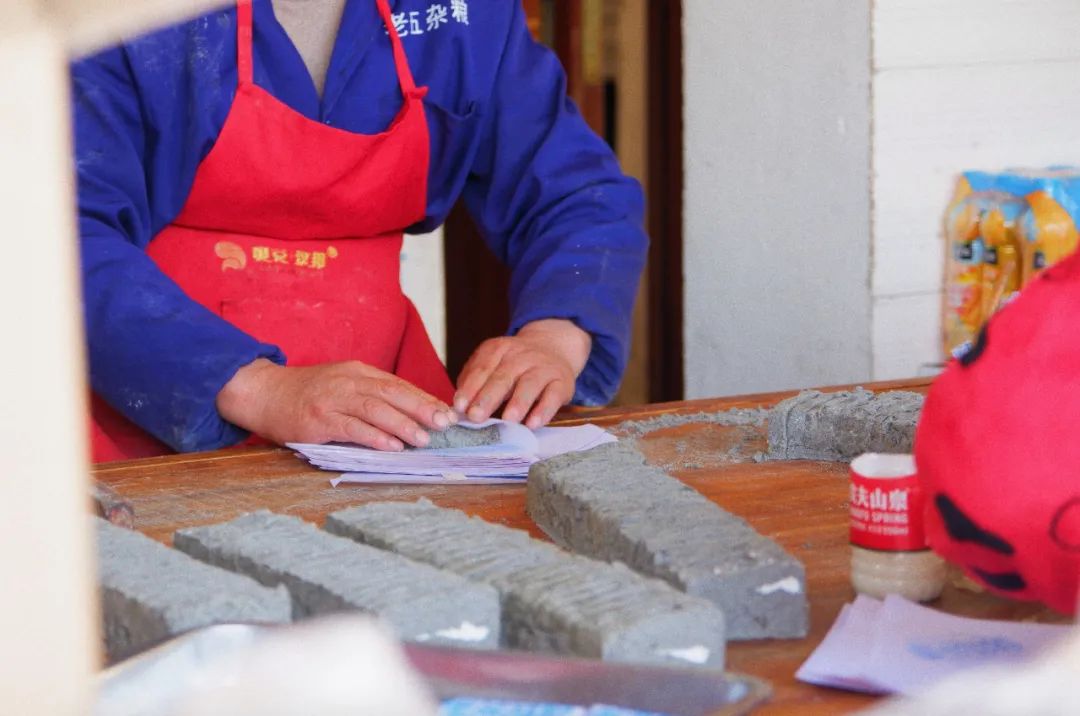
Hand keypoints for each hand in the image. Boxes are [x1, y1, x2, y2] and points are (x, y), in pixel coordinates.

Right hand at [217, 359, 456, 450]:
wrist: (262, 392)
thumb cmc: (306, 393)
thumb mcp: (341, 384)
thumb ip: (370, 394)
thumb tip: (409, 414)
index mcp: (358, 372)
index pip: (398, 385)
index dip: (425, 399)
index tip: (448, 413)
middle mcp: (348, 382)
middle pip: (392, 394)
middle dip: (422, 409)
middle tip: (444, 424)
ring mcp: (333, 399)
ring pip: (375, 410)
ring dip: (402, 424)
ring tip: (423, 439)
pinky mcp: (319, 419)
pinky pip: (351, 428)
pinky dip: (374, 436)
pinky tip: (391, 446)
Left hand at [455, 319, 591, 428]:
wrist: (553, 347)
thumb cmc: (514, 366)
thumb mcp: (493, 364)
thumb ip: (475, 383)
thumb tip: (458, 410)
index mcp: (498, 349)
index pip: (482, 368)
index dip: (470, 388)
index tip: (459, 407)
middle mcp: (521, 355)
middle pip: (503, 377)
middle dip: (488, 397)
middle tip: (475, 416)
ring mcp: (543, 367)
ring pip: (529, 385)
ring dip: (518, 403)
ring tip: (508, 420)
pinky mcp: (562, 382)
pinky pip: (553, 396)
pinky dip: (543, 411)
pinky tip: (533, 424)